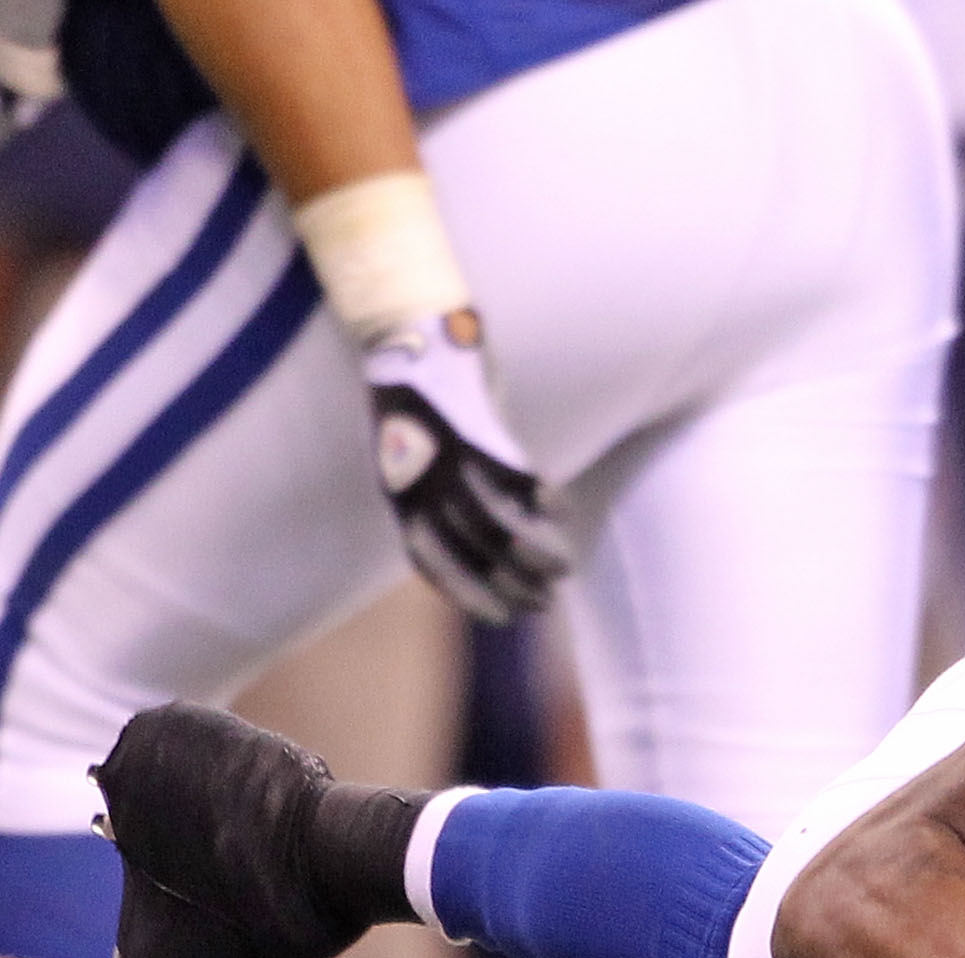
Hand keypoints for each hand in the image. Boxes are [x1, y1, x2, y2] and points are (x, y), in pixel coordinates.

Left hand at [363, 309, 571, 622]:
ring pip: (500, 525)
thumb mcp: (406, 456)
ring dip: (537, 553)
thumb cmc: (412, 398)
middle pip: (473, 553)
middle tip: (545, 601)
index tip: (502, 617)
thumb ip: (428, 497)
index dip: (467, 596)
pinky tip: (562, 507)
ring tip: (564, 568)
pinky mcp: (476, 430)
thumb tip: (464, 537)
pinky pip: (517, 476)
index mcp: (399, 496)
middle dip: (514, 585)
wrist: (406, 333)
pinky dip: (543, 495)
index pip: (431, 564)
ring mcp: (448, 459)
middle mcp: (421, 485)